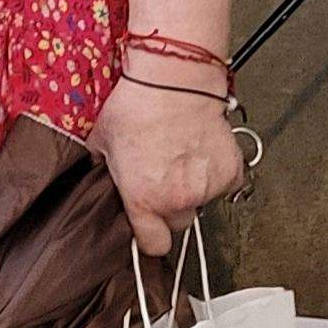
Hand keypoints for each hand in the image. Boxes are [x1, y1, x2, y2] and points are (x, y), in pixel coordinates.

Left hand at [89, 71, 246, 254]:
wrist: (173, 83)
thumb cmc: (136, 107)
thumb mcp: (101, 141)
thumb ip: (101, 169)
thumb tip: (96, 176)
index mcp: (143, 200)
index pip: (153, 244)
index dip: (149, 236)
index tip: (148, 227)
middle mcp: (178, 200)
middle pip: (178, 223)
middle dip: (170, 207)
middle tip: (163, 179)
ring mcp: (208, 188)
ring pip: (201, 202)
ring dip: (193, 188)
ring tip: (180, 156)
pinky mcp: (231, 172)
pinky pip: (225, 184)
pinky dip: (216, 173)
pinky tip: (200, 151)